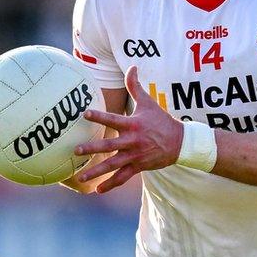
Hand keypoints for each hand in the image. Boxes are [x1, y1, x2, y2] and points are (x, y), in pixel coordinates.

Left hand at [74, 65, 182, 192]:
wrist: (180, 142)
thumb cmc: (160, 120)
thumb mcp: (148, 102)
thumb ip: (135, 86)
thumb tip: (132, 65)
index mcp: (132, 125)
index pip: (113, 119)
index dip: (99, 116)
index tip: (84, 113)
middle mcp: (132, 141)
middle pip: (110, 146)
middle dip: (93, 148)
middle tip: (76, 150)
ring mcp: (135, 156)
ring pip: (113, 165)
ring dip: (96, 172)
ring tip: (81, 177)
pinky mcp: (138, 167)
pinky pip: (122, 177)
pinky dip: (110, 184)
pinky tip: (97, 190)